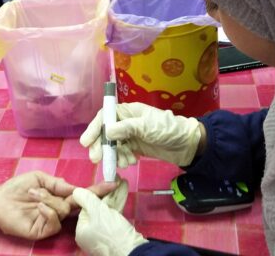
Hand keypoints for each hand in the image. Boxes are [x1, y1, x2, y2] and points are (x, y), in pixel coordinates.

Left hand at [0, 172, 115, 240]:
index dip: (97, 191)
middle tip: (78, 190)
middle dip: (81, 197)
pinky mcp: (42, 231)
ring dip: (48, 199)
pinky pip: (53, 222)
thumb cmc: (17, 188)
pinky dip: (47, 211)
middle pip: (77, 204)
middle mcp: (59, 210)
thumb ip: (58, 183)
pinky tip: (38, 206)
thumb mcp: (39, 178)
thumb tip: (74, 188)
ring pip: (63, 211)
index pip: (82, 195)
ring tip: (33, 193)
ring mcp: (51, 222)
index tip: (113, 184)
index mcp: (60, 197)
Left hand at [73, 182, 147, 255]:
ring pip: (103, 218)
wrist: (132, 251)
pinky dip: (115, 215)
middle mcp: (87, 238)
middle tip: (113, 193)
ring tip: (119, 197)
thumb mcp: (98, 211)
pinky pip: (110, 224)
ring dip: (110, 207)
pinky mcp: (111, 242)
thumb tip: (76, 191)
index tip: (107, 190)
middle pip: (94, 214)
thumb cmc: (112, 231)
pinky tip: (120, 207)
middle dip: (104, 203)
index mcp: (80, 232)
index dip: (95, 199)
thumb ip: (87, 199)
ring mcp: (99, 241)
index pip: (84, 209)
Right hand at [80, 102, 203, 166]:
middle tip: (96, 159)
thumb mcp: (147, 127)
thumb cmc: (168, 130)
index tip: (86, 142)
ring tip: (125, 162)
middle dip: (101, 146)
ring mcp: (131, 135)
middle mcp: (127, 122)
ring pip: (113, 145)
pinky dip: (123, 159)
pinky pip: (122, 153)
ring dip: (114, 155)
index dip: (94, 128)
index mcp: (128, 111)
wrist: (188, 145)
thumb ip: (126, 128)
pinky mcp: (136, 147)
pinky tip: (131, 162)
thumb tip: (107, 131)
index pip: (105, 117)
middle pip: (106, 133)